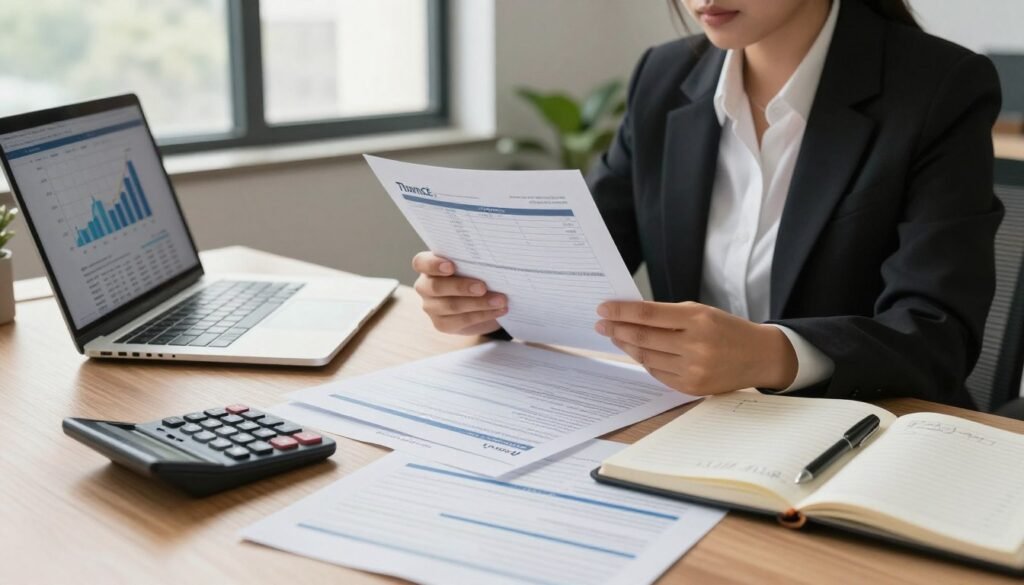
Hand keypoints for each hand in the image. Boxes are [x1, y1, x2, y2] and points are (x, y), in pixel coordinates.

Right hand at [412, 252, 506, 335]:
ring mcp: (431, 307)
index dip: (433, 265)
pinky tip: (498, 310)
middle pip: (436, 287)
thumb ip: (473, 262)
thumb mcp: (472, 265)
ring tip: (500, 300)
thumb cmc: (474, 274)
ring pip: (451, 306)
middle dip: (461, 287)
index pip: (421, 263)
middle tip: (482, 287)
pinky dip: (483, 315)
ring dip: (478, 303)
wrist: (481, 300)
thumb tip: (493, 262)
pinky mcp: (442, 324)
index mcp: (428, 266)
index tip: (451, 266)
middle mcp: (425, 286)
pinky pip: (461, 320)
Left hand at [595, 301, 797, 394]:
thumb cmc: (727, 330)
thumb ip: (668, 315)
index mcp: (698, 319)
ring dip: (626, 346)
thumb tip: (630, 316)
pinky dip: (643, 361)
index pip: (649, 314)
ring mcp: (693, 369)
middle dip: (617, 329)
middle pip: (643, 338)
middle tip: (601, 324)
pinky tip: (635, 352)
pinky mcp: (691, 387)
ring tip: (614, 336)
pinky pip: (657, 373)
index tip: (603, 308)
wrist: (759, 357)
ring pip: (646, 357)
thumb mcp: (702, 312)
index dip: (622, 311)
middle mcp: (696, 346)